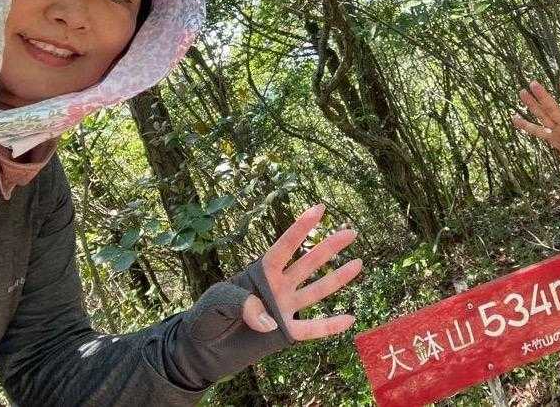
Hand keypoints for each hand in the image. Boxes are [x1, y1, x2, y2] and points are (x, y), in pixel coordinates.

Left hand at [165, 204, 361, 389]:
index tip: (319, 209)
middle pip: (308, 263)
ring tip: (358, 263)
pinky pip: (311, 330)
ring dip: (337, 278)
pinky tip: (350, 319)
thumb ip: (240, 303)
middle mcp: (277, 286)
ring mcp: (284, 308)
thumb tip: (271, 320)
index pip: (284, 246)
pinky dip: (330, 326)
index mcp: (260, 272)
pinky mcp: (285, 333)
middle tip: (351, 232)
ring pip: (316, 291)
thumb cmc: (205, 318)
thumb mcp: (216, 303)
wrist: (201, 350)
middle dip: (329, 247)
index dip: (301, 227)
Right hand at [512, 80, 559, 168]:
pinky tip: (514, 119)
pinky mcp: (554, 138)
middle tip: (533, 83)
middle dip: (544, 98)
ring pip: (543, 115)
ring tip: (522, 91)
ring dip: (533, 104)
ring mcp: (559, 129)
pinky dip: (526, 126)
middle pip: (554, 109)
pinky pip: (538, 132)